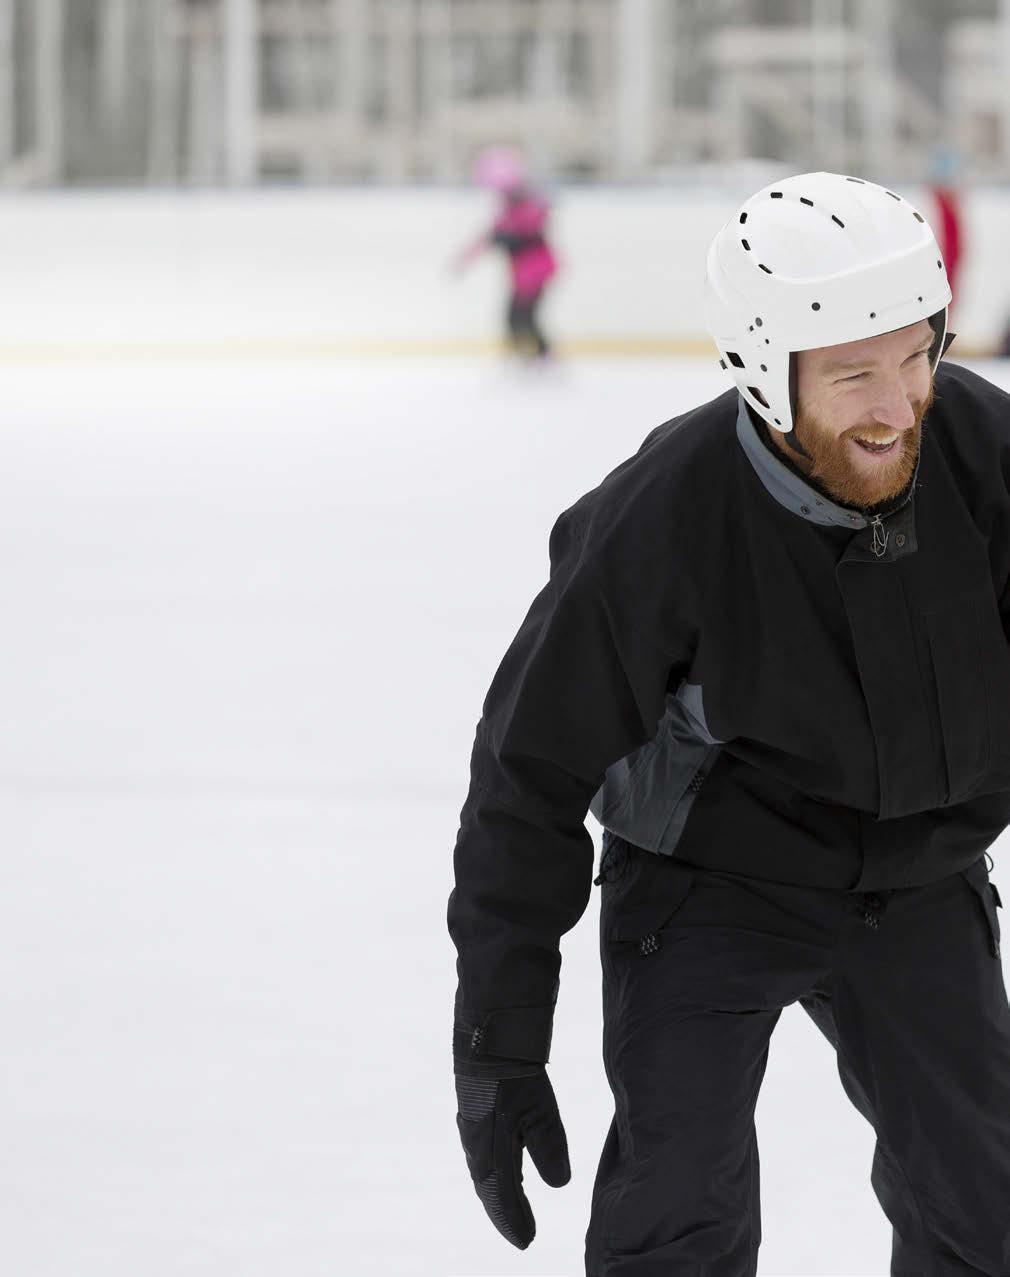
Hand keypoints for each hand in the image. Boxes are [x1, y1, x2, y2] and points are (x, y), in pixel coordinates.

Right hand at [454, 1067, 570, 1248]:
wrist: (487, 1038)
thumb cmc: (514, 1077)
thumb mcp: (541, 1113)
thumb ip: (549, 1150)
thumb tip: (558, 1185)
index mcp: (491, 1153)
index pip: (504, 1198)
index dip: (514, 1221)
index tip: (527, 1242)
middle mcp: (477, 1147)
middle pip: (490, 1191)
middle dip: (505, 1213)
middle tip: (521, 1234)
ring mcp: (472, 1130)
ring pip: (485, 1174)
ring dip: (498, 1194)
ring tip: (513, 1209)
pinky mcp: (474, 1114)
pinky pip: (483, 1155)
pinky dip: (494, 1172)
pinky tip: (504, 1169)